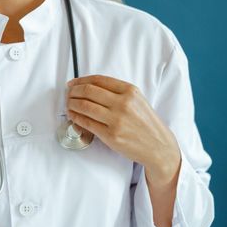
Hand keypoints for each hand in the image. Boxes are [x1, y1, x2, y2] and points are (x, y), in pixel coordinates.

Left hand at [66, 74, 180, 184]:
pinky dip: (75, 117)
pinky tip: (72, 115)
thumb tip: (89, 87)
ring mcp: (116, 120)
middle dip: (73, 91)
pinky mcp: (110, 135)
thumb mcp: (137, 100)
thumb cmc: (146, 123)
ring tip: (68, 104)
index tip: (73, 83)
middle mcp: (123, 103)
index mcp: (130, 91)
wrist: (158, 146)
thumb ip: (117, 92)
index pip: (98, 80)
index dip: (81, 80)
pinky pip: (86, 123)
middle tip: (68, 93)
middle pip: (88, 91)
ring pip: (84, 106)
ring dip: (71, 104)